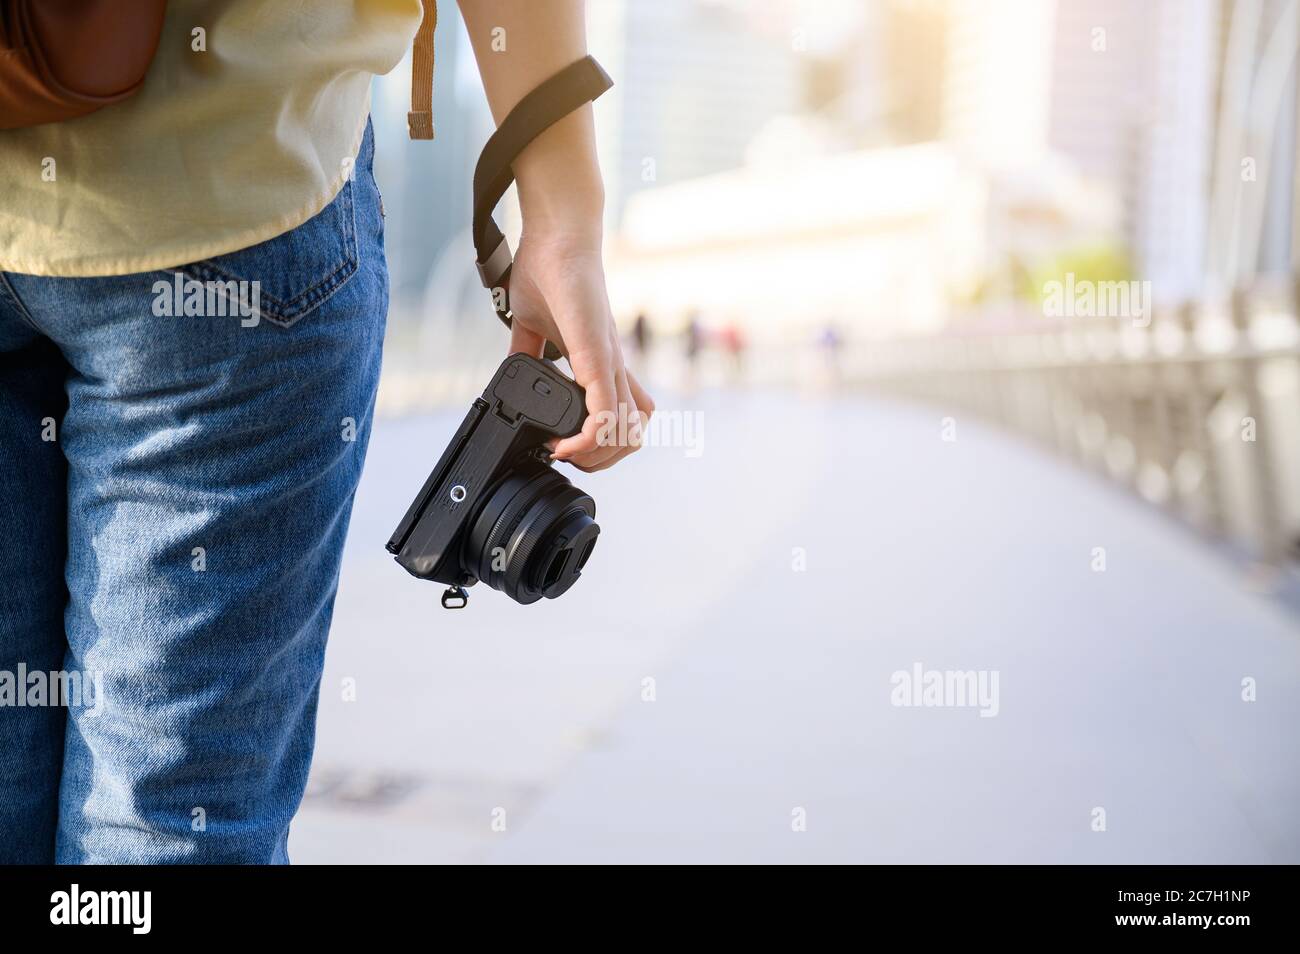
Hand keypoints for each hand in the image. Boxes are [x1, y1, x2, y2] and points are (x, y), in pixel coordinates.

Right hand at [505, 228, 653, 471]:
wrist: (557, 233)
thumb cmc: (548, 269)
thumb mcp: (533, 324)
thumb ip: (528, 351)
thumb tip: (510, 372)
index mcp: (601, 364)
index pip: (625, 417)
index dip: (600, 444)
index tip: (560, 446)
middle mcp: (613, 368)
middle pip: (633, 436)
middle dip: (600, 461)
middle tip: (565, 457)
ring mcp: (609, 363)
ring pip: (628, 433)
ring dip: (596, 456)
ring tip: (564, 452)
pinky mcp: (598, 356)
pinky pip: (606, 414)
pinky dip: (587, 440)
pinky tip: (562, 443)